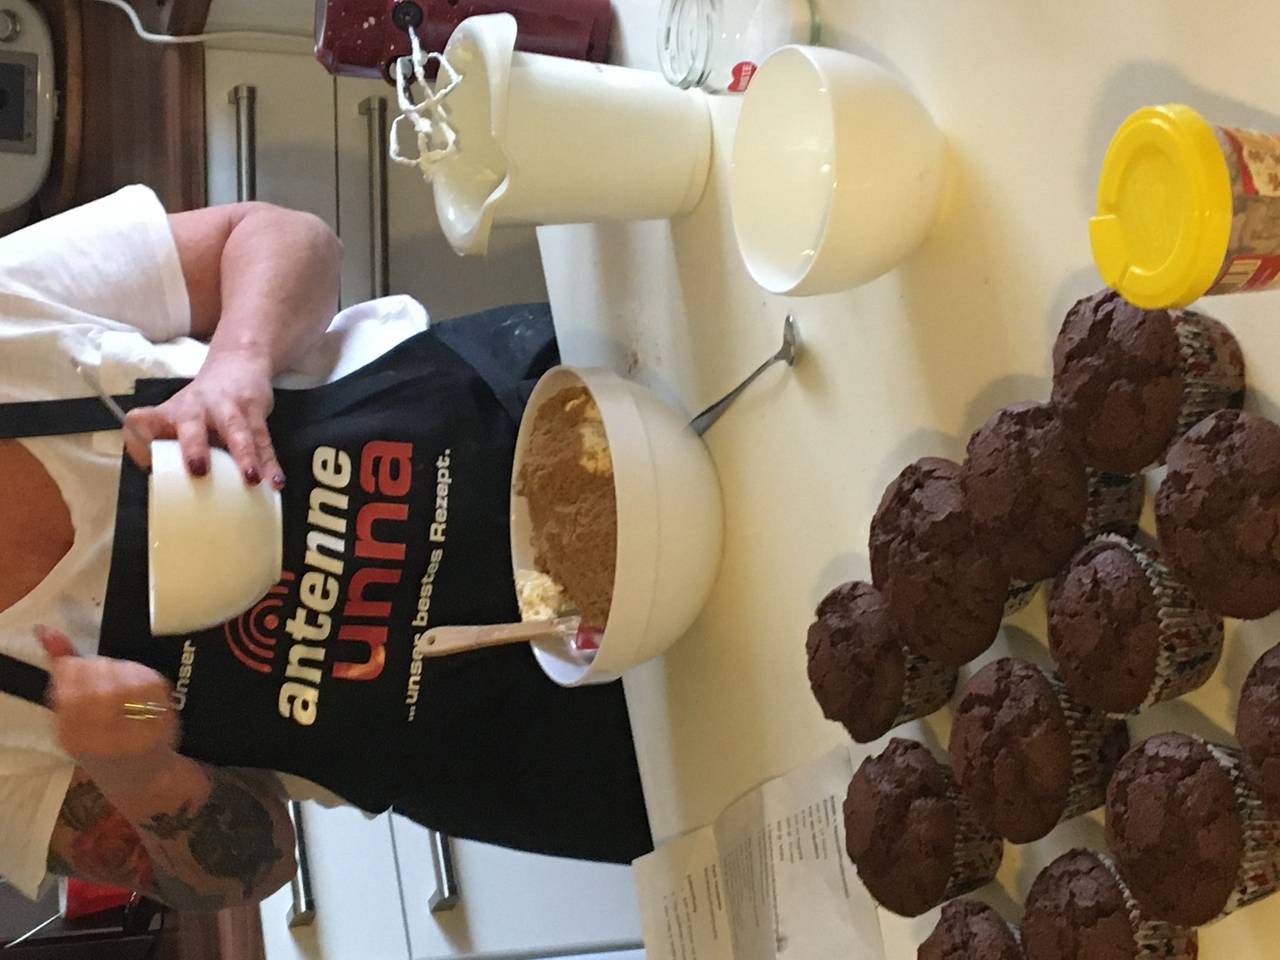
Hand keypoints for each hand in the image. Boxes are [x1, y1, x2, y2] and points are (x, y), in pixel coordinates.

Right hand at [38, 628, 178, 763]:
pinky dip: (143, 676)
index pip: (69, 682)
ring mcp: (131, 734)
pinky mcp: (159, 723)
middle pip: (98, 678)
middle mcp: (98, 738)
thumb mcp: (72, 710)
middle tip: (105, 676)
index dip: (77, 668)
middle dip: (100, 668)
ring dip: (122, 671)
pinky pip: (148, 681)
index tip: (81, 670)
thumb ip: (61, 668)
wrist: (140, 771)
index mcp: (70, 735)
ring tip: (122, 684)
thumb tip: (46, 630)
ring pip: (123, 677)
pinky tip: (140, 689)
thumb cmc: (100, 736)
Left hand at [122, 348, 282, 487]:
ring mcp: (229, 407)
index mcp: (171, 411)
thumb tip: (164, 481)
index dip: (139, 446)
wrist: (238, 362)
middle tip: (199, 471)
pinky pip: (264, 439)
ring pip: (237, 431)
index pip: (142, 423)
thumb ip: (166, 445)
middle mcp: (196, 407)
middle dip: (194, 447)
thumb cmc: (204, 404)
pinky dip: (270, 461)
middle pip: (192, 424)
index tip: (150, 469)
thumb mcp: (178, 416)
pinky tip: (275, 481)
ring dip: (245, 455)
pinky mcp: (255, 410)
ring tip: (252, 479)